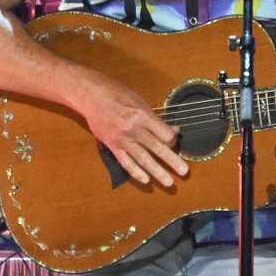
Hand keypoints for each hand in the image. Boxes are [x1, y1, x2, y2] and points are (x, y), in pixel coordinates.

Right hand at [76, 70, 187, 187]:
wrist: (90, 96)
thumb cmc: (116, 93)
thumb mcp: (139, 101)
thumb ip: (155, 118)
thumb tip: (172, 130)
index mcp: (142, 115)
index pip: (164, 133)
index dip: (172, 139)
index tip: (174, 142)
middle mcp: (133, 129)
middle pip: (157, 148)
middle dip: (172, 161)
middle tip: (184, 172)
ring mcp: (122, 139)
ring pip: (143, 159)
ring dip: (157, 172)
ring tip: (169, 182)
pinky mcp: (112, 146)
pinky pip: (126, 162)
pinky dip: (136, 172)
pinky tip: (145, 180)